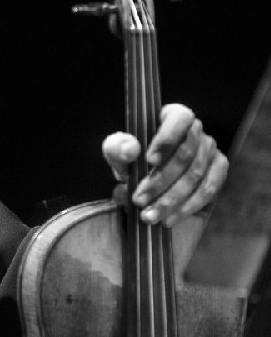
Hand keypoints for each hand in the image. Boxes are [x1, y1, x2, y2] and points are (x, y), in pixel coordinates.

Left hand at [102, 104, 228, 226]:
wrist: (147, 182)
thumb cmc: (132, 161)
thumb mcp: (118, 153)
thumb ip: (118, 148)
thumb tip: (130, 148)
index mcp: (173, 116)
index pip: (179, 118)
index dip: (167, 138)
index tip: (149, 160)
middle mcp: (197, 131)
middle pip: (186, 154)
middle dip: (160, 181)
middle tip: (138, 200)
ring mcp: (211, 151)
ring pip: (195, 176)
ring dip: (171, 199)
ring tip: (149, 216)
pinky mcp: (218, 172)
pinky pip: (208, 190)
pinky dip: (187, 207)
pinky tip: (169, 219)